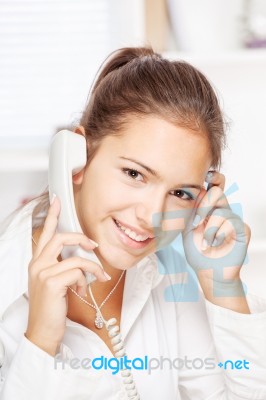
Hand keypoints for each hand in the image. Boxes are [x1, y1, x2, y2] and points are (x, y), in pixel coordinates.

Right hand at [25, 196, 108, 355]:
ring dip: (92, 267)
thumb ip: (65, 268)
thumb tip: (84, 260)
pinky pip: (78, 271)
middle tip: (93, 246)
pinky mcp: (51, 282)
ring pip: (75, 257)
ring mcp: (43, 272)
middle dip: (81, 238)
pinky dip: (87, 279)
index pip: (45, 234)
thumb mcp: (56, 283)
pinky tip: (83, 290)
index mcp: (38, 262)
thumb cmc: (51, 308)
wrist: (43, 331)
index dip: (52, 216)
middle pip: (61, 238)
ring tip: (98, 277)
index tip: (57, 201)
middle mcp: (37, 264)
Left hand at [182, 172, 250, 291]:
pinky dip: (218, 234)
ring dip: (208, 229)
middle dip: (203, 206)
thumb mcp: (187, 228)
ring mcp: (234, 220)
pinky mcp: (243, 230)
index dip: (214, 177)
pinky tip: (215, 244)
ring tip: (206, 243)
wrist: (208, 272)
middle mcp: (223, 210)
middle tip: (196, 222)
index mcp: (210, 207)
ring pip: (221, 210)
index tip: (207, 175)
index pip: (216, 185)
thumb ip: (191, 209)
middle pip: (217, 192)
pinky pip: (230, 223)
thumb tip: (200, 190)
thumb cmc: (198, 251)